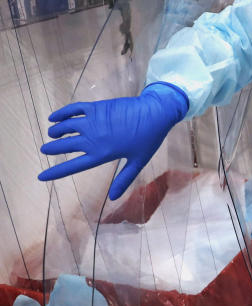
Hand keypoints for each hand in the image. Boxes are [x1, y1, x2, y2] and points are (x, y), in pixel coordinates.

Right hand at [38, 82, 188, 199]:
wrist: (155, 113)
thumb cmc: (148, 139)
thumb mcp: (138, 162)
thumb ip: (124, 179)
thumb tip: (113, 197)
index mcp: (102, 154)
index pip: (73, 166)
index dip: (55, 172)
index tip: (41, 176)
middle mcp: (93, 138)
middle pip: (65, 145)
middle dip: (52, 147)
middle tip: (44, 149)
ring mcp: (93, 121)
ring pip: (66, 126)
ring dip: (56, 130)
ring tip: (53, 133)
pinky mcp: (96, 108)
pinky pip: (74, 109)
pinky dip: (62, 113)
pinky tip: (54, 117)